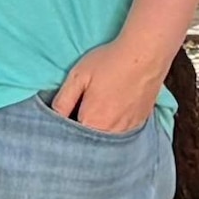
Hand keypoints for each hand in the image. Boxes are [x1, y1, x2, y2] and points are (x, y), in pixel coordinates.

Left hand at [49, 37, 175, 136]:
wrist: (145, 53)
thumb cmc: (110, 62)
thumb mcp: (78, 76)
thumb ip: (63, 101)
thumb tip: (53, 119)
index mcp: (93, 122)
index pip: (73, 141)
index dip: (66, 133)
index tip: (64, 124)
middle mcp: (112, 132)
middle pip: (92, 145)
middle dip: (82, 137)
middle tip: (80, 116)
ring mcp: (128, 129)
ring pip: (108, 142)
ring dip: (99, 134)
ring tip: (97, 114)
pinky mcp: (140, 123)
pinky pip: (122, 135)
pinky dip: (115, 130)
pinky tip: (113, 114)